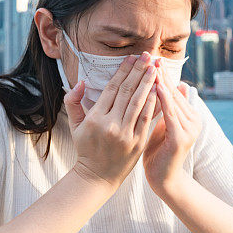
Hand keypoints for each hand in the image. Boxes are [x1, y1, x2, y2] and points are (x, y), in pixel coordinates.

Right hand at [63, 52, 158, 190]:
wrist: (98, 176)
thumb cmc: (86, 148)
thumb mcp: (74, 125)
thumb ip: (73, 101)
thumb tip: (82, 82)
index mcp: (94, 118)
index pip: (111, 89)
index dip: (123, 71)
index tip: (131, 58)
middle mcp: (110, 125)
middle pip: (127, 92)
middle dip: (138, 72)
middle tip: (148, 56)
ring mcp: (125, 134)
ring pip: (138, 103)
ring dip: (148, 83)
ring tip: (155, 67)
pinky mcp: (137, 142)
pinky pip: (147, 118)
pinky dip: (153, 102)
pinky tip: (159, 89)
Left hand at [142, 61, 201, 198]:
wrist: (163, 179)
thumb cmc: (158, 151)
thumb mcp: (161, 124)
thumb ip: (164, 107)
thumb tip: (169, 85)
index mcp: (188, 115)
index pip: (172, 90)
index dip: (162, 74)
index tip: (150, 57)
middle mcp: (193, 120)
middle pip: (173, 92)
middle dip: (161, 74)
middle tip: (151, 55)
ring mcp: (189, 129)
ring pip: (172, 101)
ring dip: (162, 82)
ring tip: (153, 66)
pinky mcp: (181, 138)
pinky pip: (171, 115)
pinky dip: (164, 100)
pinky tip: (157, 88)